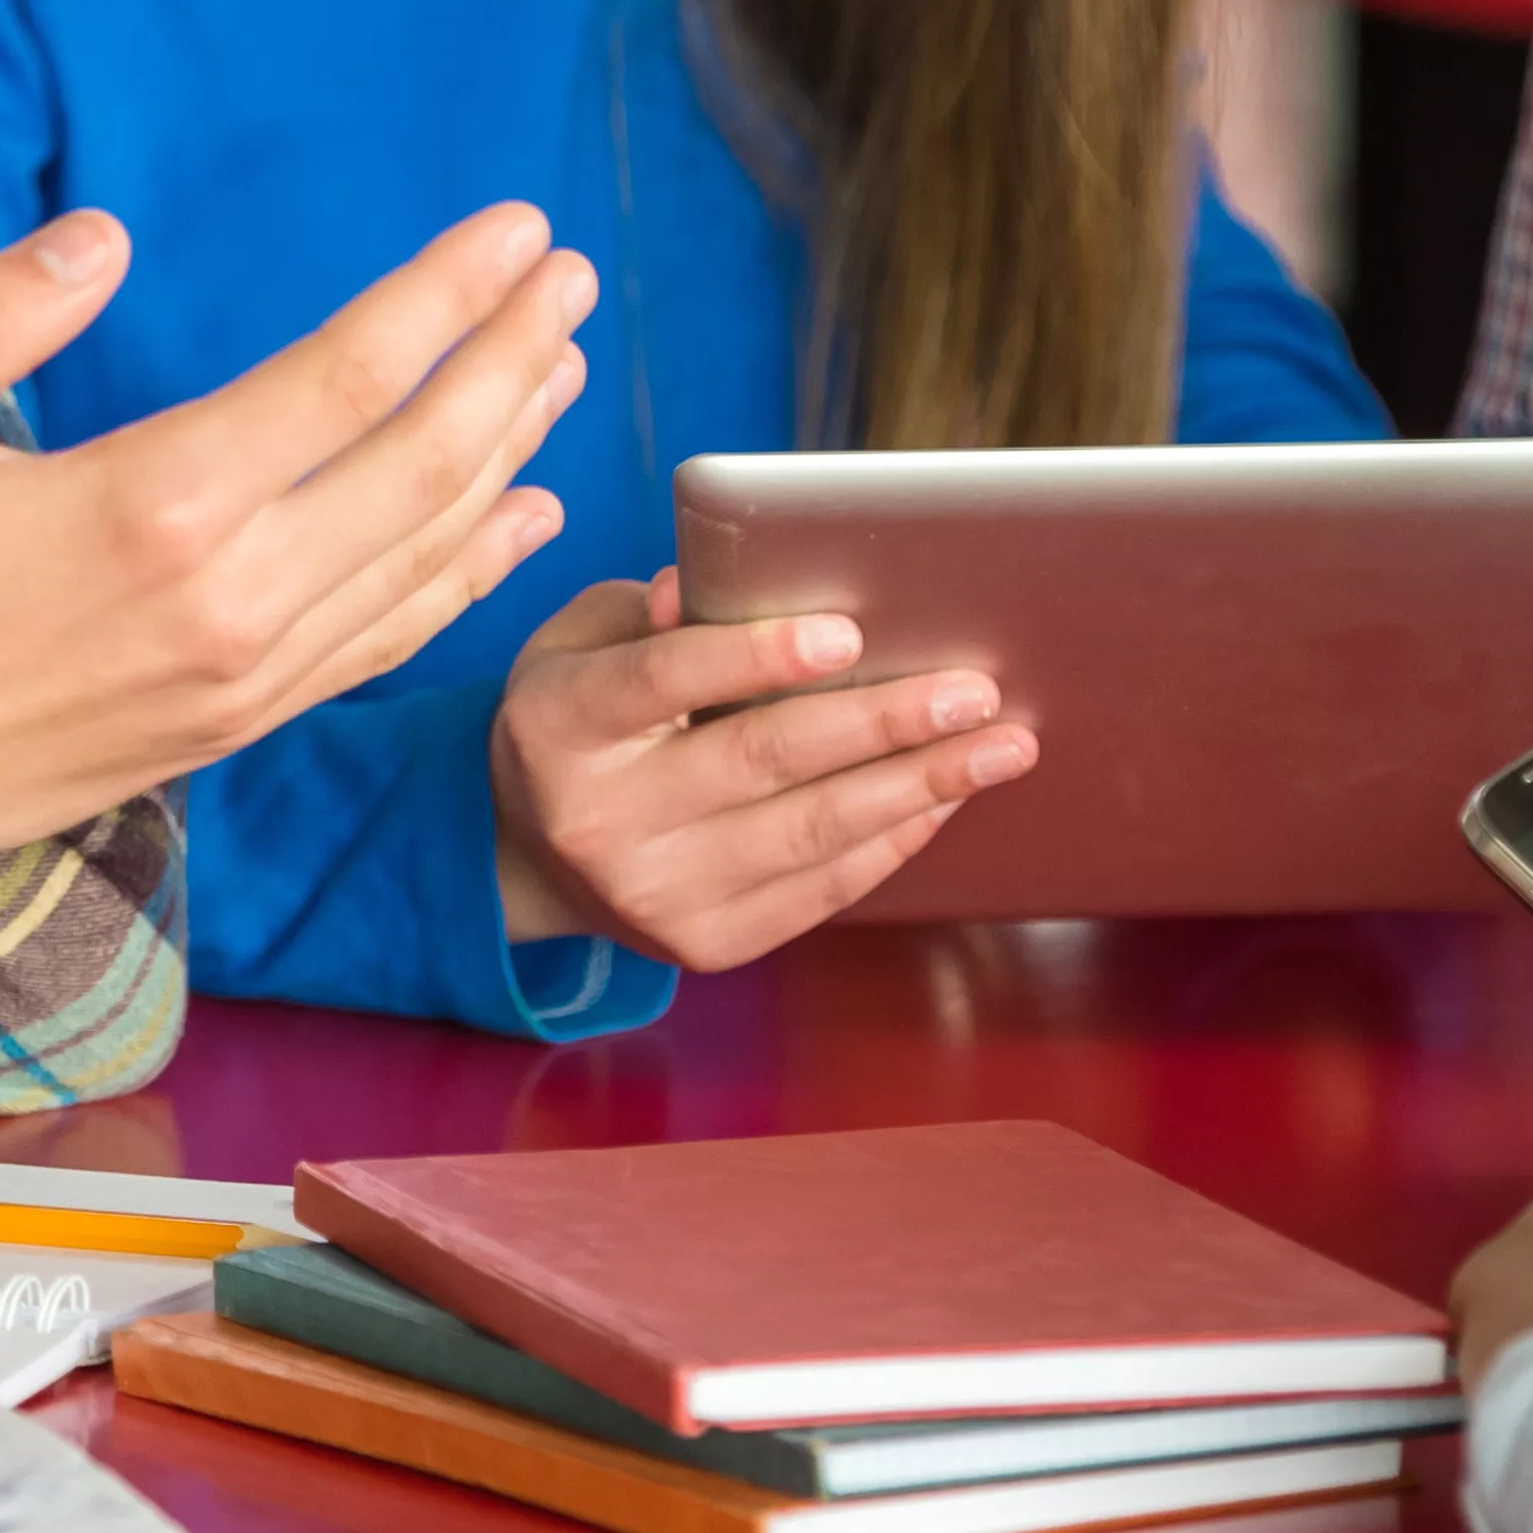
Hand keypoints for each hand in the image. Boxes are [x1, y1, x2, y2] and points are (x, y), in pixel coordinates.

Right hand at [0, 204, 597, 895]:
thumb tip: (106, 235)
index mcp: (157, 502)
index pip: (352, 376)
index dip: (448, 293)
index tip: (518, 230)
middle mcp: (233, 594)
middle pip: (428, 458)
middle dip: (513, 355)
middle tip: (570, 276)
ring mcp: (252, 672)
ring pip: (430, 549)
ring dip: (512, 446)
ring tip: (563, 362)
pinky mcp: (246, 721)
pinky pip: (396, 635)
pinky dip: (477, 571)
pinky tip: (526, 515)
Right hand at [485, 574, 1032, 967]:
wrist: (533, 857)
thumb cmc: (583, 719)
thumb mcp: (582, 643)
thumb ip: (649, 614)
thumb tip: (709, 588)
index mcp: (560, 726)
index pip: (665, 681)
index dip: (756, 655)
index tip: (849, 633)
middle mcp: (601, 821)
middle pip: (761, 761)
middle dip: (881, 722)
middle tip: (974, 689)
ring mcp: (656, 894)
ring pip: (810, 832)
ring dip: (918, 785)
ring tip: (999, 747)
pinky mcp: (707, 944)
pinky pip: (823, 889)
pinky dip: (894, 839)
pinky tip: (945, 796)